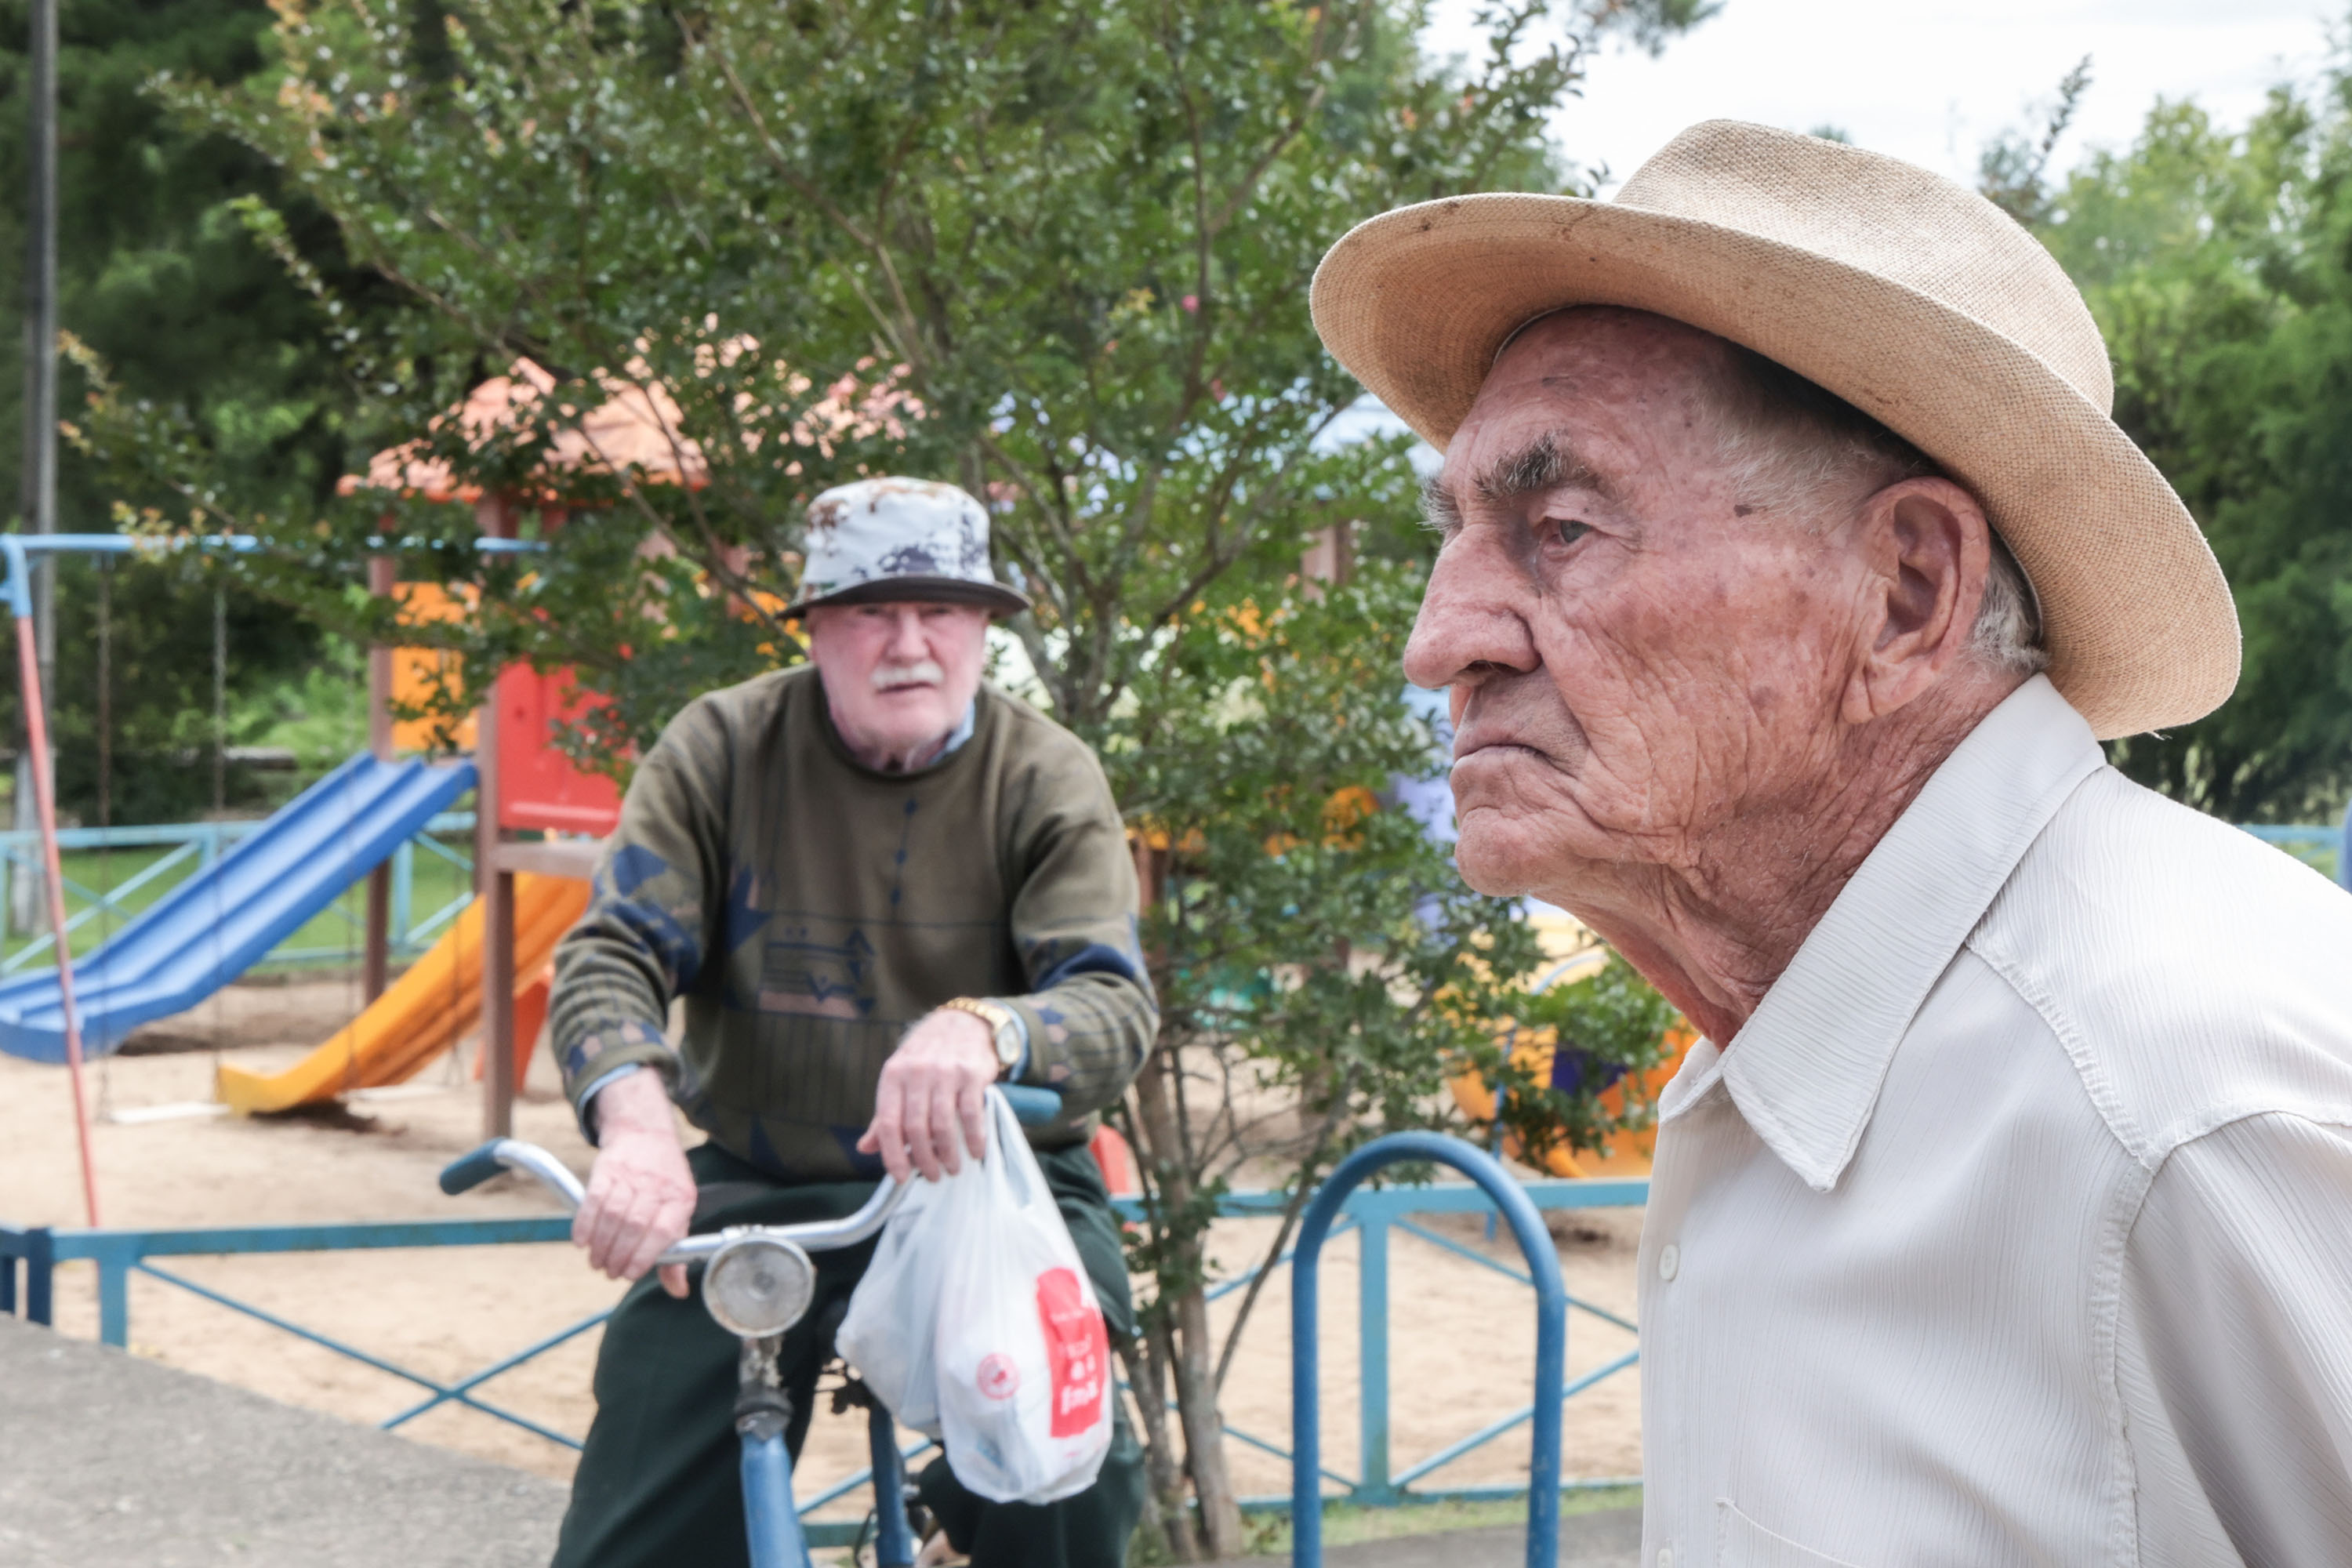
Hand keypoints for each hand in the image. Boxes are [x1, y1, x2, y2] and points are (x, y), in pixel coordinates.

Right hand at [575, 1069, 696, 1298]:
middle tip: (609, 1272)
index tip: (630, 1275)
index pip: (664, 1232)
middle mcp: (658, 1185)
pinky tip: (581, 1242)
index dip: (644, 1257)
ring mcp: (632, 1175)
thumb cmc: (664, 1184)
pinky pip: (593, 1201)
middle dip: (618, 1256)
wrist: (645, 1136)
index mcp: (681, 1198)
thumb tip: (678, 1291)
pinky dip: (584, 1225)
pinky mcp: (607, 1169)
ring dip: (601, 1245)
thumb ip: (676, 1252)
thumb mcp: (678, 1212)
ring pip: (612, 1216)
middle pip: (634, 1226)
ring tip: (596, 1261)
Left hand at [856, 1009, 999, 1181]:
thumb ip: (884, 1116)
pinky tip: (975, 1153)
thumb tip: (865, 1149)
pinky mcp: (971, 1074)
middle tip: (932, 1176)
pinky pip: (971, 1114)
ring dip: (948, 1154)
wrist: (962, 1023)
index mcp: (892, 1076)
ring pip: (942, 1124)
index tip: (900, 1178)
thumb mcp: (898, 1079)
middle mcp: (916, 1073)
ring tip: (952, 1168)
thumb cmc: (926, 1058)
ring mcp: (945, 1072)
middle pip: (915, 1128)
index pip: (887, 1123)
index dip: (892, 1155)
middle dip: (923, 1160)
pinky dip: (973, 1139)